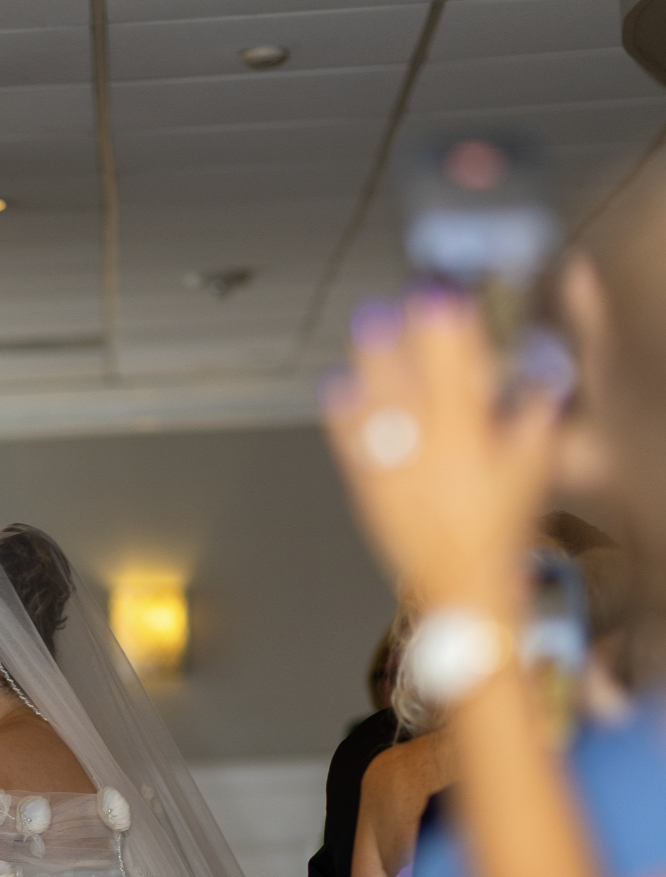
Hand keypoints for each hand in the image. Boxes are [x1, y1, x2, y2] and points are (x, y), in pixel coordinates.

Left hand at [321, 291, 559, 620]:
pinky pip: (343, 432)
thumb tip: (536, 378)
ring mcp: (388, 456)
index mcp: (464, 421)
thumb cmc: (499, 528)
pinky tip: (340, 388)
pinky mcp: (366, 481)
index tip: (438, 294)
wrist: (463, 583)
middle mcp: (420, 433)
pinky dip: (341, 405)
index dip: (440, 311)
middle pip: (392, 356)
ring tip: (369, 337)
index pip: (446, 344)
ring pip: (363, 387)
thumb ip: (535, 412)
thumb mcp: (534, 463)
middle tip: (397, 313)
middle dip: (393, 326)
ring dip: (366, 358)